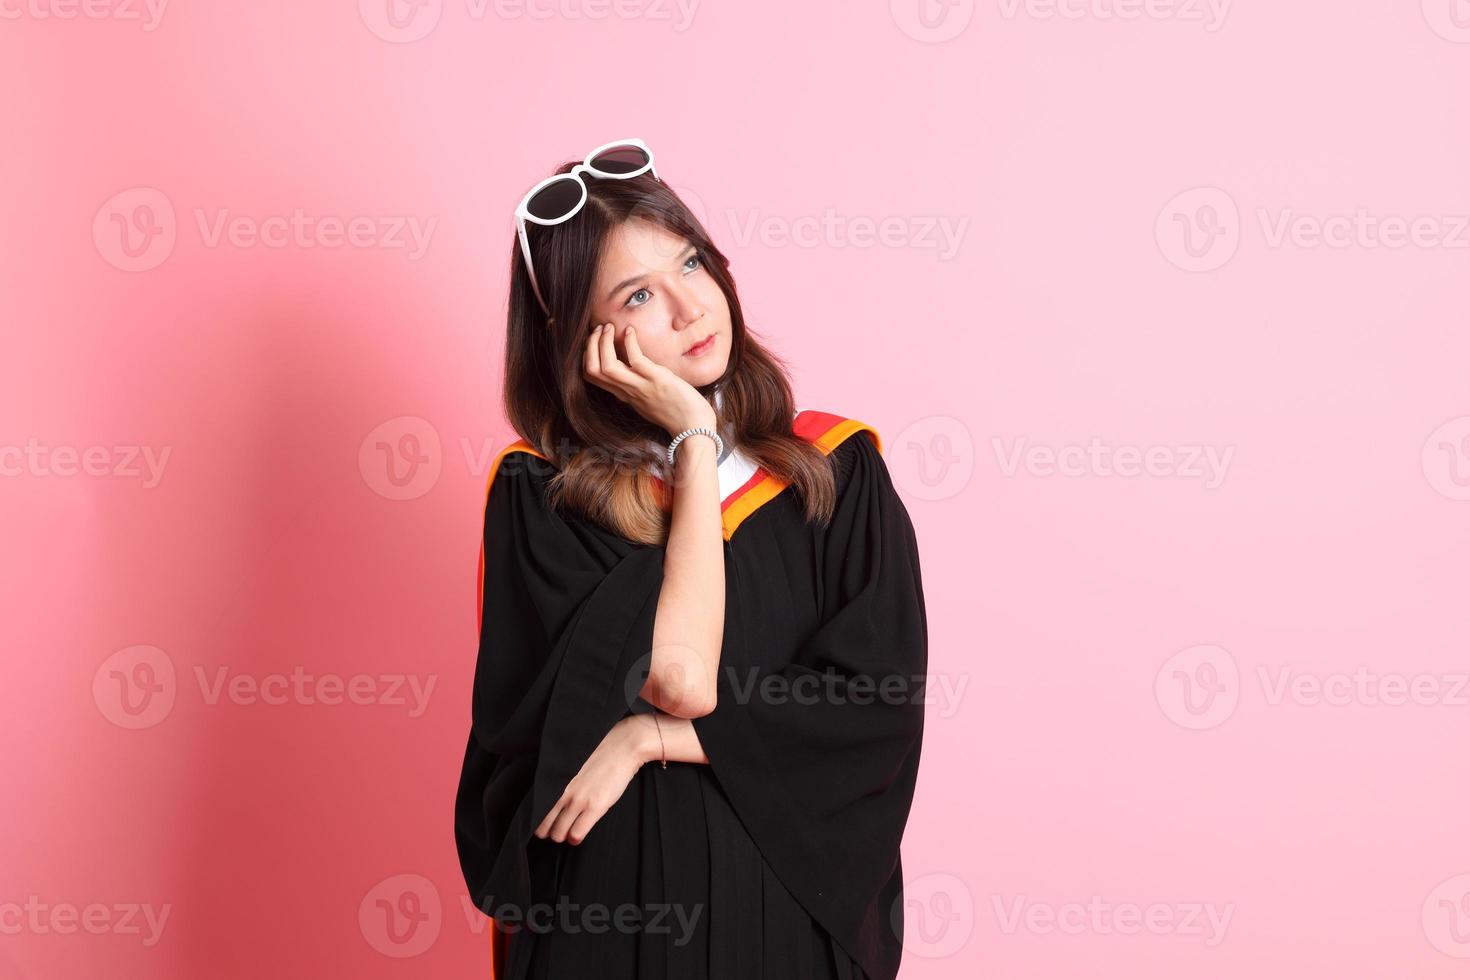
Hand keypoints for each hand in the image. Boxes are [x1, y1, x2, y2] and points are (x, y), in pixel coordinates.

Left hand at [533, 715, 654, 845]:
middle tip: (558, 835)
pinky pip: (576, 833)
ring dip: (563, 838)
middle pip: (545, 826)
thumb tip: (563, 804)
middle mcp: (565, 793)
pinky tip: (578, 837)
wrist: (621, 750)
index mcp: (560, 784)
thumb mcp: (579, 775)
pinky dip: (575, 839)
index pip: (539, 810)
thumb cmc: (603, 762)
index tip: (545, 828)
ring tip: (569, 836)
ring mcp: (579, 801)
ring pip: (559, 832)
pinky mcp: (595, 807)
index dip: (540, 823)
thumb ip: (569, 788)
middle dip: (551, 834)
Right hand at [583, 322, 715, 436]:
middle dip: (591, 345)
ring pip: (607, 366)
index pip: (592, 376)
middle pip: (593, 369)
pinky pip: (635, 359)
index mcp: (624, 395)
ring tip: (609, 327)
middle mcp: (627, 391)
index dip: (586, 356)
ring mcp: (641, 386)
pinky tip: (631, 331)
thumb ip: (636, 391)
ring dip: (603, 342)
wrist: (694, 429)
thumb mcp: (648, 403)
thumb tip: (631, 376)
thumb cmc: (676, 414)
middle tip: (599, 328)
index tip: (595, 340)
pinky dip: (629, 342)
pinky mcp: (657, 380)